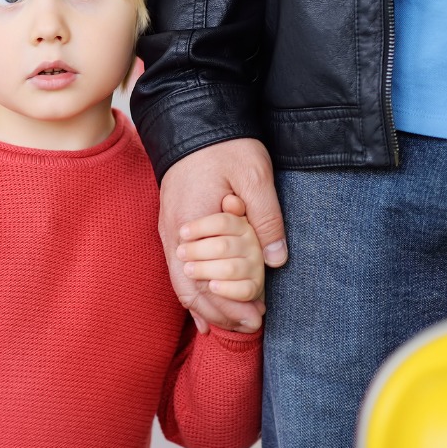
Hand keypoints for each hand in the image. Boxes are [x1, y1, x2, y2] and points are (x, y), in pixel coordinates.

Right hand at [159, 137, 286, 332]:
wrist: (195, 120)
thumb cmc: (226, 146)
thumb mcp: (255, 175)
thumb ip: (266, 217)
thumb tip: (276, 261)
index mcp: (192, 225)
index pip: (205, 283)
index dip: (230, 307)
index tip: (257, 320)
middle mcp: (173, 235)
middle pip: (191, 290)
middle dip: (220, 314)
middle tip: (252, 327)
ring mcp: (169, 231)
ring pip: (182, 283)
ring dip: (207, 306)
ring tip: (235, 324)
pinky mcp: (173, 225)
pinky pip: (179, 269)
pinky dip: (194, 291)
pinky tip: (206, 308)